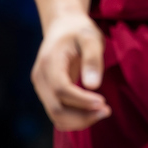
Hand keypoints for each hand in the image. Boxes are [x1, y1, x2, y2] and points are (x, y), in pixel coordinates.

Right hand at [31, 12, 109, 130]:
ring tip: (103, 112)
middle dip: (82, 115)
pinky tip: (92, 111)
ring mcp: (41, 88)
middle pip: (56, 108)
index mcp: (49, 62)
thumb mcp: (91, 37)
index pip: (61, 89)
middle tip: (107, 111)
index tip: (103, 102)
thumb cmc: (79, 30)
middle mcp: (40, 78)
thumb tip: (93, 85)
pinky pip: (58, 113)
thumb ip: (92, 59)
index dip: (81, 100)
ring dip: (79, 120)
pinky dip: (74, 118)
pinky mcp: (47, 93)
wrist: (63, 26)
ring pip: (56, 115)